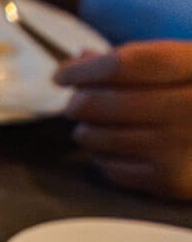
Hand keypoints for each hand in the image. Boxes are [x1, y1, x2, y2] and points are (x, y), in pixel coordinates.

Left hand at [55, 41, 191, 200]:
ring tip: (91, 124)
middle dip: (79, 102)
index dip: (85, 70)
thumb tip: (79, 59)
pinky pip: (113, 169)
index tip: (62, 74)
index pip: (125, 65)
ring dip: (86, 131)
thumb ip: (140, 61)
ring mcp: (183, 148)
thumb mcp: (191, 66)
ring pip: (101, 139)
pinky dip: (103, 158)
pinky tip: (113, 149)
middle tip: (74, 102)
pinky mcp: (173, 182)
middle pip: (106, 104)